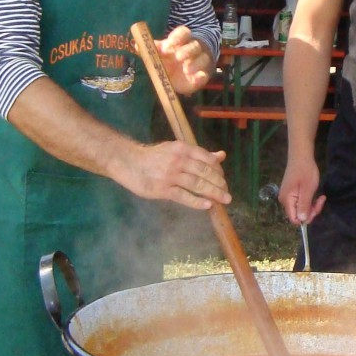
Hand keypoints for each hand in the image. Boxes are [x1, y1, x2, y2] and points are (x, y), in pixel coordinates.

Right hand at [113, 141, 231, 209]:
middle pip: (205, 173)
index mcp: (183, 149)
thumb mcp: (176, 150)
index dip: (219, 171)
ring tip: (224, 200)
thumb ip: (199, 154)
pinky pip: (183, 196)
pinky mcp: (162, 189)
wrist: (128, 161)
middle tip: (227, 193)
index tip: (223, 180)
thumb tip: (221, 156)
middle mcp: (178, 160)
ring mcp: (170, 175)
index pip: (207, 160)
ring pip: (197, 184)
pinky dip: (197, 201)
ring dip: (213, 193)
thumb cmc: (154, 157)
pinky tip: (207, 206)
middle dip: (219, 184)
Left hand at [158, 25, 213, 95]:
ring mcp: (200, 61)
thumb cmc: (169, 60)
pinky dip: (202, 76)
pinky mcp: (203, 75)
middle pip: (194, 45)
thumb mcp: (160, 54)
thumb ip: (152, 50)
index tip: (169, 45)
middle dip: (187, 50)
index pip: (183, 33)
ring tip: (187, 70)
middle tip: (178, 57)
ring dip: (195, 63)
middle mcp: (193, 49)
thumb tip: (136, 45)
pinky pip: (206, 74)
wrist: (184, 74)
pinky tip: (198, 78)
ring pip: (203, 58)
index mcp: (181, 41)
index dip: (177, 37)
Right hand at [278, 154, 325, 224]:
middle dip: (311, 211)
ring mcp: (287, 197)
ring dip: (312, 205)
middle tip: (320, 200)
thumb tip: (302, 220)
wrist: (301, 156)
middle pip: (298, 215)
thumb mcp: (308, 189)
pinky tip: (314, 194)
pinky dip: (309, 201)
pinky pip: (300, 203)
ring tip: (320, 196)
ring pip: (301, 209)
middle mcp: (284, 200)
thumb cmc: (305, 171)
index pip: (294, 219)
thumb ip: (304, 205)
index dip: (306, 218)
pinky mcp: (291, 193)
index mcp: (287, 200)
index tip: (316, 208)